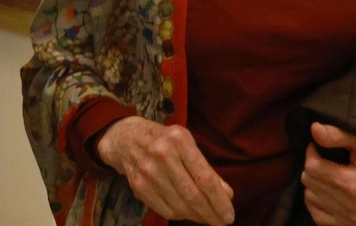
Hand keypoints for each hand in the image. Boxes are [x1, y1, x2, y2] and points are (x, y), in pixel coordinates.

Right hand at [96, 117, 234, 224]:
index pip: (205, 178)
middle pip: (192, 195)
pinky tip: (188, 213)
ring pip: (179, 205)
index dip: (219, 201)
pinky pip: (164, 209)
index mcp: (179, 141)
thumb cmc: (165, 141)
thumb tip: (227, 194)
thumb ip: (206, 169)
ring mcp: (148, 171)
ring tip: (207, 218)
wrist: (126, 138)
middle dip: (211, 213)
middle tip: (222, 222)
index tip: (229, 215)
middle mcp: (162, 154)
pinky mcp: (138, 185)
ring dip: (197, 217)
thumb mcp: (188, 145)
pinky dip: (180, 215)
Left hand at [300, 123, 355, 225]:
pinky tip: (332, 193)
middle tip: (329, 163)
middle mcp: (351, 207)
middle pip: (309, 180)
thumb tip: (314, 129)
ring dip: (316, 185)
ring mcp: (348, 220)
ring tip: (333, 177)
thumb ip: (338, 134)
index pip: (312, 166)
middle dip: (314, 168)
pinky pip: (313, 212)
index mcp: (354, 185)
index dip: (313, 152)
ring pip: (308, 195)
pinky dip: (317, 201)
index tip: (320, 148)